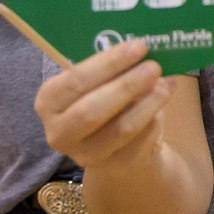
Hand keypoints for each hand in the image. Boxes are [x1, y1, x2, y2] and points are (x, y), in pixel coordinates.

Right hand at [35, 39, 174, 169]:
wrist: (117, 145)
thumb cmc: (105, 98)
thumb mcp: (100, 80)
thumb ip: (115, 66)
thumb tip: (146, 48)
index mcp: (49, 102)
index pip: (75, 81)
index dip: (109, 63)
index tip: (138, 47)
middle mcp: (60, 132)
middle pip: (92, 111)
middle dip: (126, 86)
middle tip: (153, 66)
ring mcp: (86, 155)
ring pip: (121, 128)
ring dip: (148, 103)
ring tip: (164, 84)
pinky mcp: (115, 166)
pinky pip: (140, 141)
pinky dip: (155, 119)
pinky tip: (161, 104)